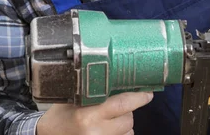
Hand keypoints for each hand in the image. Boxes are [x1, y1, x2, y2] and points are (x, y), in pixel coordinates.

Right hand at [36, 92, 153, 134]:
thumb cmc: (61, 114)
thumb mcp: (75, 97)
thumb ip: (95, 91)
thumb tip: (122, 80)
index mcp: (87, 115)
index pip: (122, 104)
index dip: (138, 98)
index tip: (148, 93)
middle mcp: (95, 131)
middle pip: (128, 118)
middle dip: (126, 110)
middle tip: (114, 105)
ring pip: (127, 130)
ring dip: (123, 123)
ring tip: (107, 119)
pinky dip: (120, 133)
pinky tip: (108, 129)